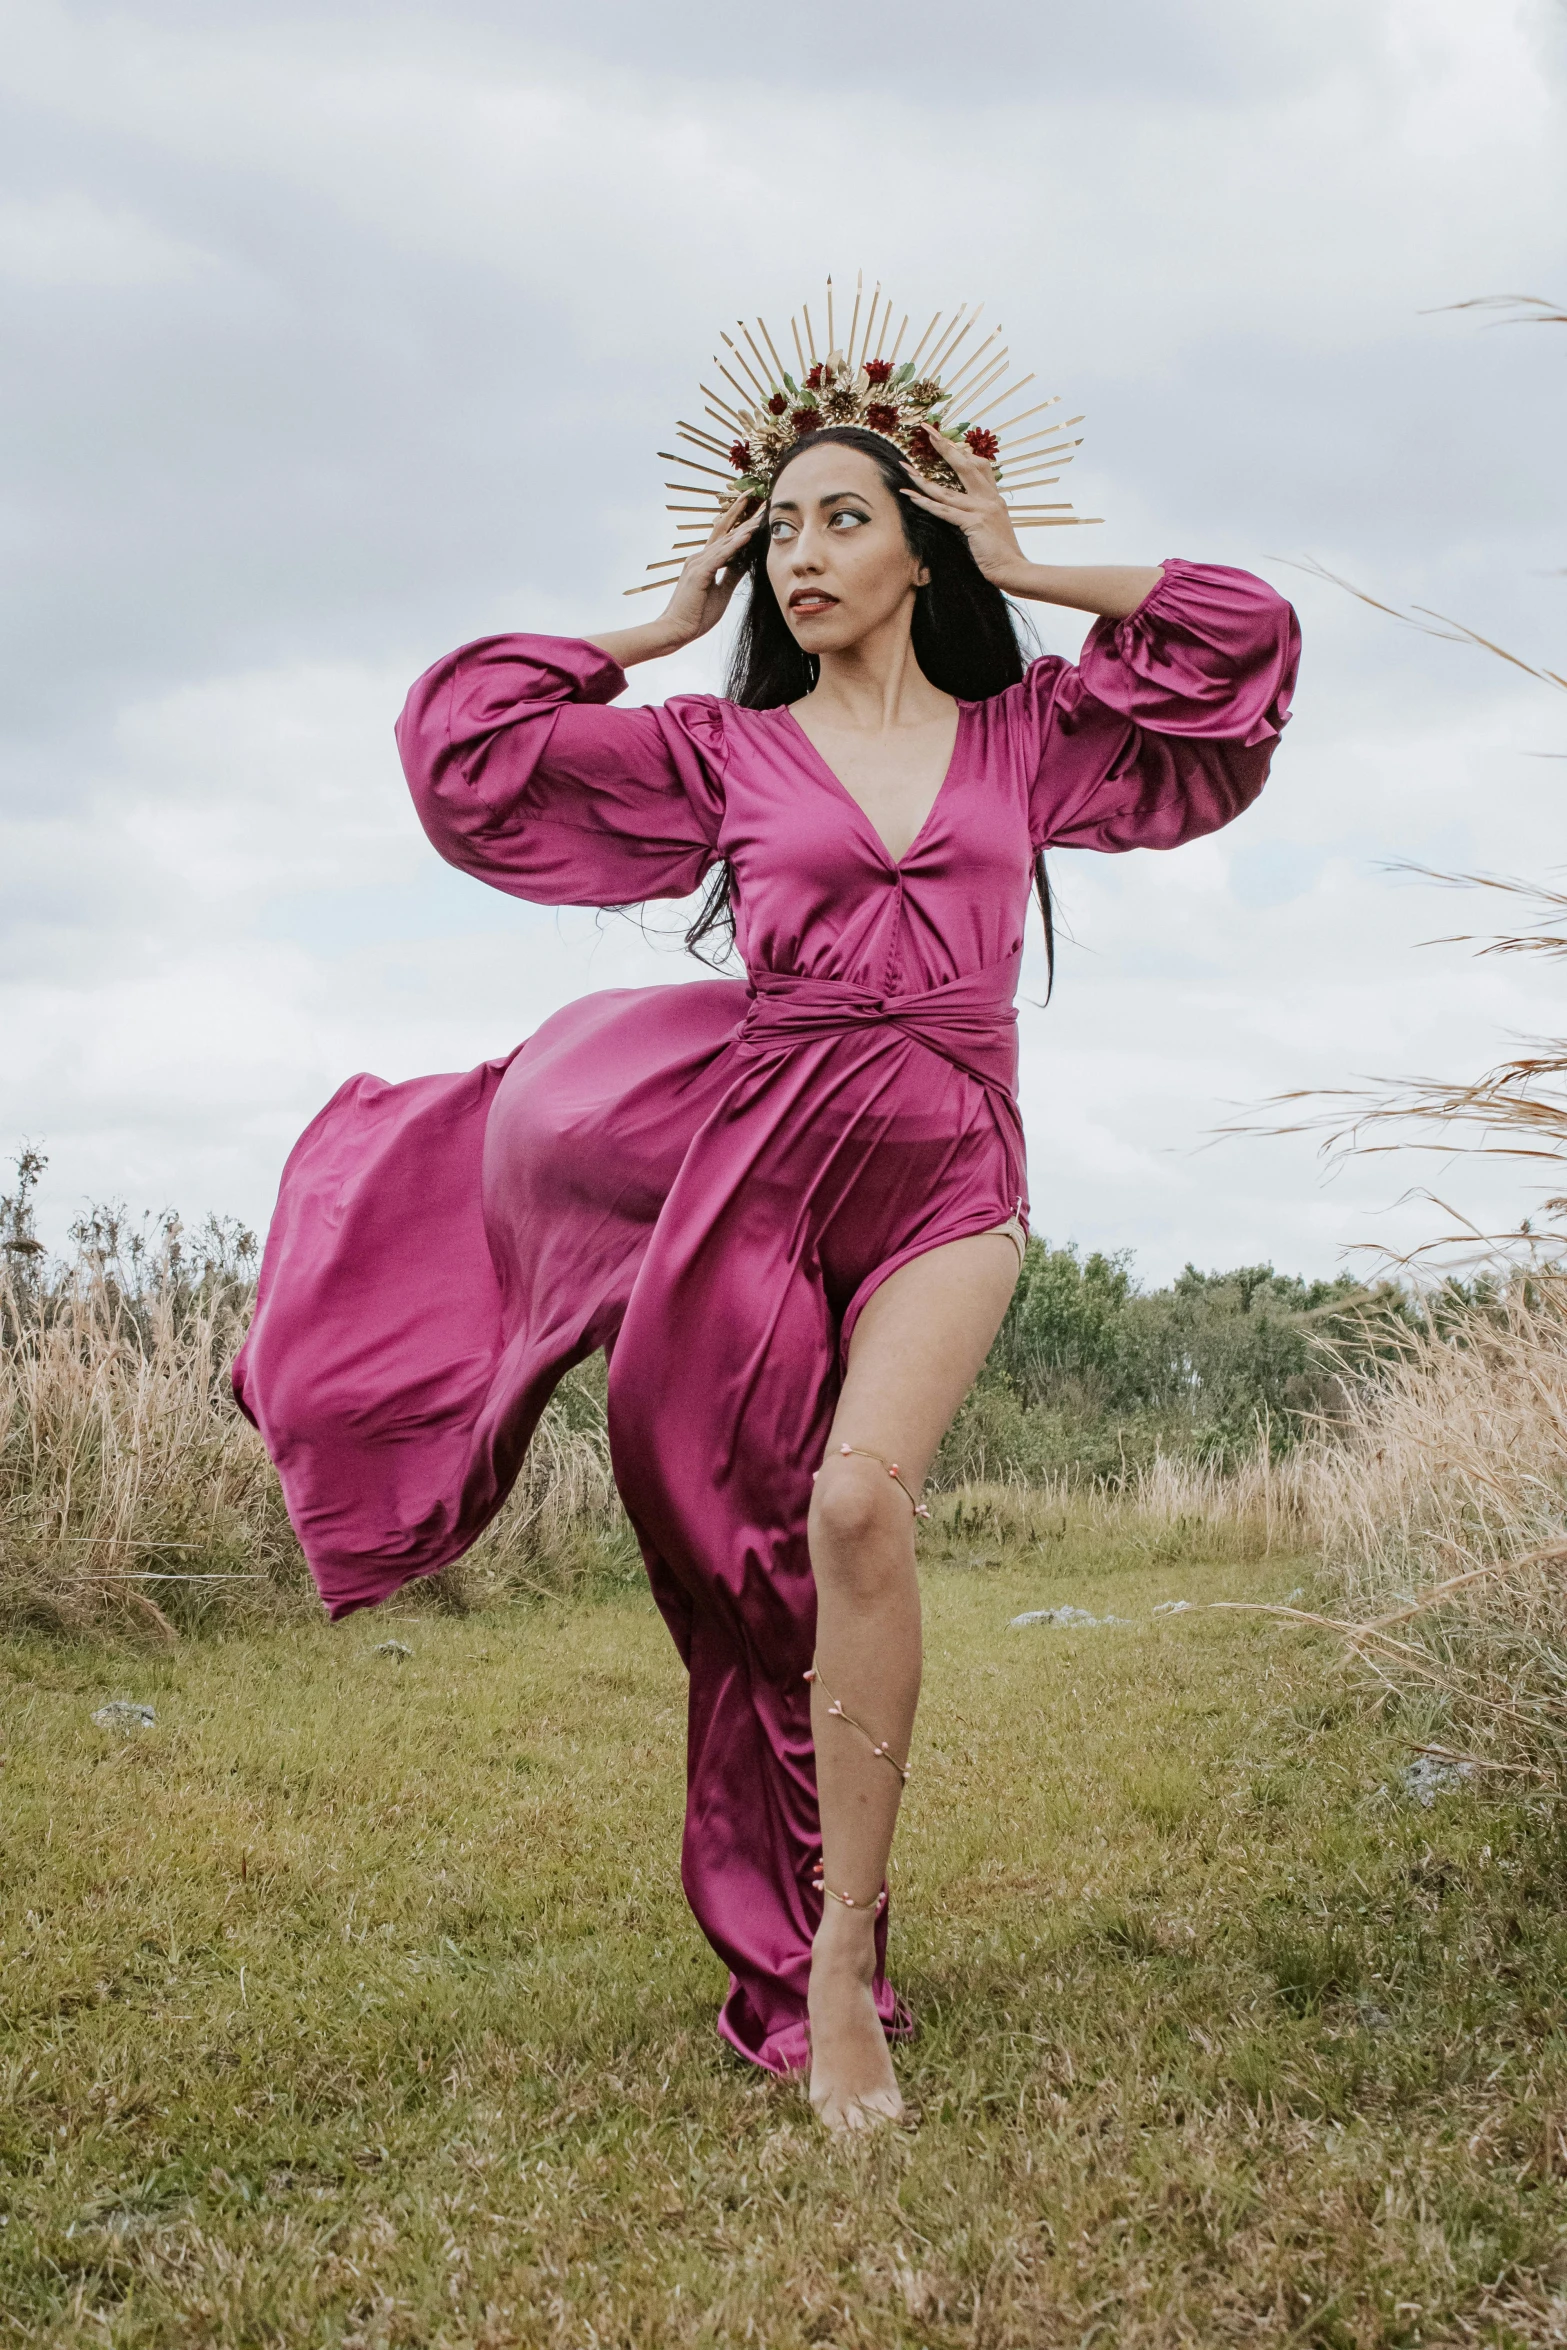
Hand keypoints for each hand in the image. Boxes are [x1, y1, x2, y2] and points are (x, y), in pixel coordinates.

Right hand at [657, 495, 765, 647]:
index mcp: (704, 561)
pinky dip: (734, 545)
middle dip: (743, 516)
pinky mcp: (699, 574)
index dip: (741, 524)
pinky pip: (720, 556)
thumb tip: (746, 561)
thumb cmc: (696, 615)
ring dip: (743, 527)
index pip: (725, 537)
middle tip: (760, 500)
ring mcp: (697, 564)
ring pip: (724, 541)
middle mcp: (699, 557)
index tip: (757, 513)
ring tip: (760, 515)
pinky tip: (748, 535)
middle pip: (725, 532)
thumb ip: (732, 575)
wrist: (676, 630)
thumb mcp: (722, 592)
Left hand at [899, 425, 1027, 590]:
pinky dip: (925, 503)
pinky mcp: (973, 524)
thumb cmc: (1002, 554)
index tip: (948, 440)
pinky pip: (944, 511)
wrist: (1014, 570)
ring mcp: (981, 510)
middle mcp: (989, 499)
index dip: (963, 451)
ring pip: (946, 489)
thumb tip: (964, 512)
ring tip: (905, 467)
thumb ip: (981, 515)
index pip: (980, 465)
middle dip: (944, 446)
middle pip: (964, 465)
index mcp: (995, 498)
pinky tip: (910, 496)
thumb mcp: (993, 528)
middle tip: (928, 431)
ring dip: (922, 478)